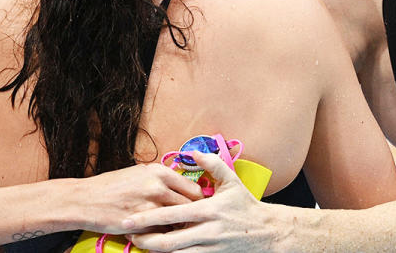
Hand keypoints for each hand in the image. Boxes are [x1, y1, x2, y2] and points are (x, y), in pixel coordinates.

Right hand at [68, 163, 203, 234]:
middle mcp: (157, 187)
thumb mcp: (138, 172)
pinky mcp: (141, 225)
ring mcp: (150, 207)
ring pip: (178, 221)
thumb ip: (160, 178)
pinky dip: (164, 235)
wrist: (85, 200)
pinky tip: (162, 236)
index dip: (198, 201)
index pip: (193, 188)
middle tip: (192, 222)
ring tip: (179, 230)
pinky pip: (162, 233)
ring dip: (180, 226)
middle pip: (190, 206)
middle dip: (192, 216)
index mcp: (159, 172)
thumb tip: (179, 184)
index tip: (197, 207)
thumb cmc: (110, 186)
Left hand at [124, 152, 282, 251]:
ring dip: (155, 251)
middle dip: (145, 240)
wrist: (267, 233)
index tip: (129, 219)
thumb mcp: (232, 181)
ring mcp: (211, 247)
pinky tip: (159, 252)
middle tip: (128, 235)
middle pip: (169, 240)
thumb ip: (212, 164)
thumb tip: (193, 152)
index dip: (148, 218)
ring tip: (139, 244)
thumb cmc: (245, 205)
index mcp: (209, 209)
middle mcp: (208, 230)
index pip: (172, 214)